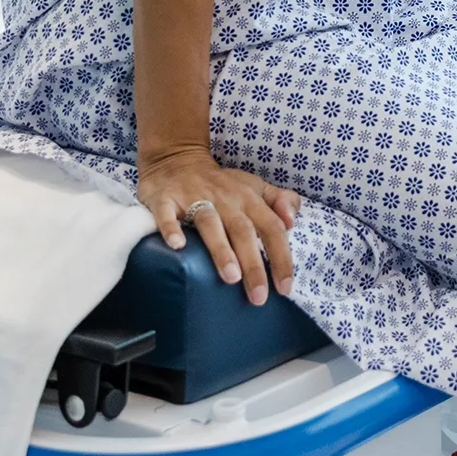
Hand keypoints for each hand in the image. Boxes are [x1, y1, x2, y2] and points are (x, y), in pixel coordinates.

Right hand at [135, 147, 302, 304]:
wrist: (177, 159)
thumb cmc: (222, 184)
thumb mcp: (255, 187)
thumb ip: (279, 202)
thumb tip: (292, 222)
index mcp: (249, 198)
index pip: (272, 227)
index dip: (281, 257)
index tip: (284, 288)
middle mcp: (225, 198)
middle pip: (243, 230)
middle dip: (253, 264)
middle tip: (258, 296)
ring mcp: (194, 197)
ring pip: (210, 223)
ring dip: (221, 249)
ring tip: (231, 277)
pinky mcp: (165, 199)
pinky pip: (167, 214)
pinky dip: (171, 228)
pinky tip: (177, 246)